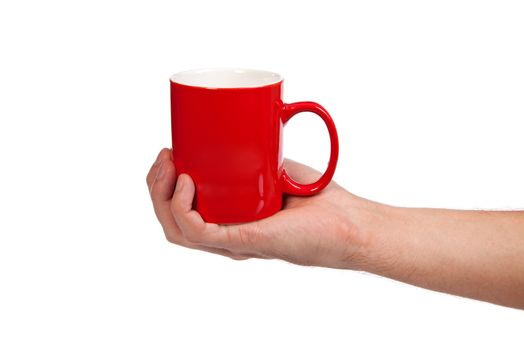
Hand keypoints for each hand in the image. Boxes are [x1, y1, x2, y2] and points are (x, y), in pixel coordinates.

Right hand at [146, 148, 372, 268]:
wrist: (347, 220)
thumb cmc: (316, 199)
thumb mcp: (272, 168)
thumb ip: (253, 152)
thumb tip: (241, 115)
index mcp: (226, 222)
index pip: (180, 211)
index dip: (164, 183)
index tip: (169, 150)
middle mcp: (224, 236)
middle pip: (170, 219)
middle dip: (156, 185)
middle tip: (166, 156)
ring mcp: (232, 242)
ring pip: (176, 230)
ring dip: (162, 196)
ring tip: (170, 166)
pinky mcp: (245, 242)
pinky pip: (197, 234)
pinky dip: (183, 209)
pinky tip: (188, 184)